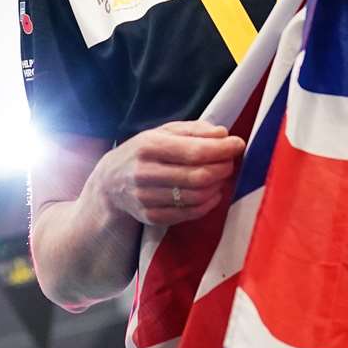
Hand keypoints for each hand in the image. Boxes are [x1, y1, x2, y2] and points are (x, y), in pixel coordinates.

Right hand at [97, 121, 244, 226]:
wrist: (109, 183)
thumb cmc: (142, 152)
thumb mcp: (161, 133)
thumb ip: (192, 131)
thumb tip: (223, 134)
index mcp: (148, 146)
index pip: (194, 151)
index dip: (222, 149)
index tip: (238, 144)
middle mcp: (145, 173)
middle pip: (199, 176)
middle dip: (223, 168)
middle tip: (230, 162)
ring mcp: (147, 198)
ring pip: (197, 196)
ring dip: (217, 186)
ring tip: (220, 176)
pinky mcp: (151, 217)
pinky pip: (190, 213)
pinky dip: (208, 203)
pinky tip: (211, 193)